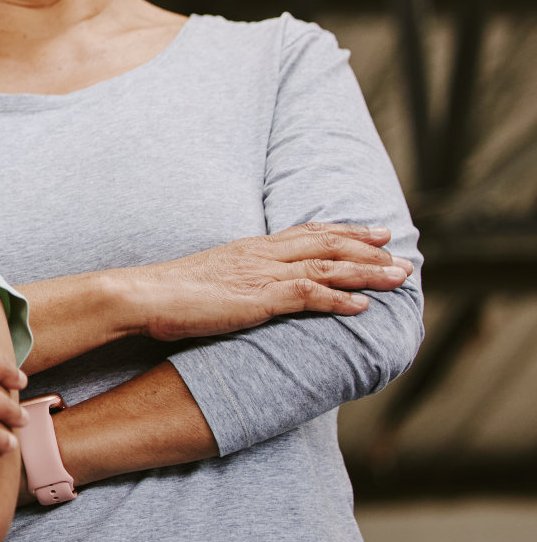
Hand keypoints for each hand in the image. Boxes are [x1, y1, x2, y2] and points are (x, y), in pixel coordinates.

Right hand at [128, 222, 412, 342]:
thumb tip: (245, 291)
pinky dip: (339, 300)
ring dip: (367, 272)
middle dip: (366, 247)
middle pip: (325, 243)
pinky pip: (308, 296)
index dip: (342, 233)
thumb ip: (234, 281)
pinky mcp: (258, 298)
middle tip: (398, 251)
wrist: (143, 296)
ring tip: (399, 277)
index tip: (370, 233)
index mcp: (249, 248)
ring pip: (327, 266)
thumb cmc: (166, 294)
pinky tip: (363, 308)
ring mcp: (260, 274)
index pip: (305, 233)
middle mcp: (260, 255)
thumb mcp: (208, 279)